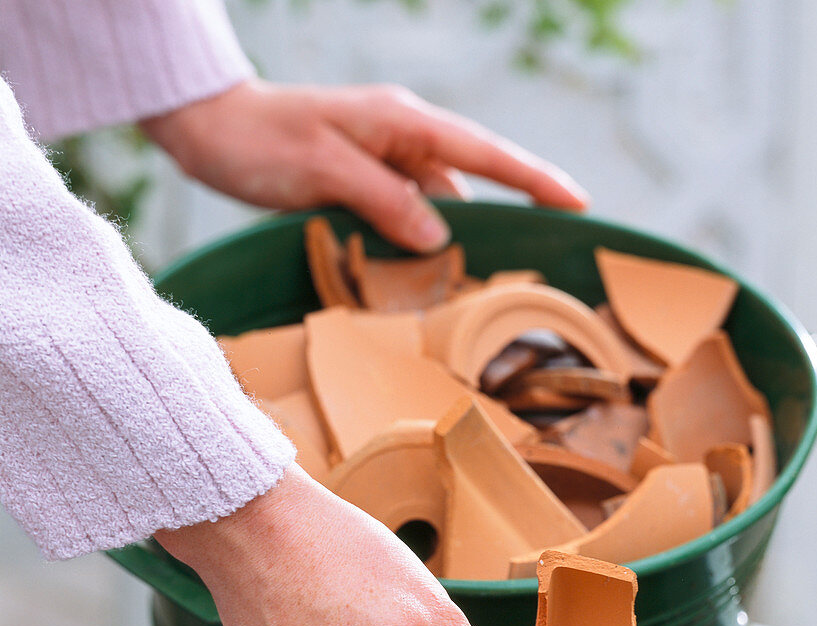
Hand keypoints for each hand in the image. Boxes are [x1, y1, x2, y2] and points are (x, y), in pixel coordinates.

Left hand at [141, 79, 588, 251]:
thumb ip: (384, 201)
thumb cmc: (258, 140)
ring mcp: (382, 157)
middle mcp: (400, 136)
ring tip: (483, 278)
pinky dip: (418, 240)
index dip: (533, 179)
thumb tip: (438, 235)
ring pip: (438, 202)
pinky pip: (406, 212)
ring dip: (457, 236)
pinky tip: (421, 271)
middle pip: (471, 179)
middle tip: (544, 254)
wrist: (206, 124)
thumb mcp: (323, 170)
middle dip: (509, 212)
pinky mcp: (362, 178)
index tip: (576, 202)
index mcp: (400, 121)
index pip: (483, 152)